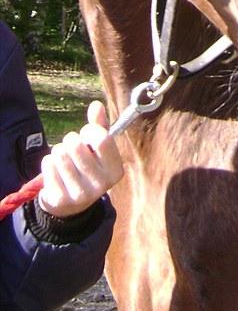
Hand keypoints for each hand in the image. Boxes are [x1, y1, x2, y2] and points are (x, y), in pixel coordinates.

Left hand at [38, 100, 123, 218]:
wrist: (71, 205)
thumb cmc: (87, 167)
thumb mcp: (98, 150)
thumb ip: (99, 126)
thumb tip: (96, 105)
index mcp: (115, 170)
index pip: (102, 138)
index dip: (90, 131)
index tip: (87, 134)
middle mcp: (101, 184)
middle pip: (76, 144)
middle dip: (71, 140)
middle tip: (73, 149)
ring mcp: (80, 193)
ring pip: (60, 153)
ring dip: (58, 151)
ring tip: (64, 159)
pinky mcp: (60, 198)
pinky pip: (48, 165)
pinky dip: (48, 163)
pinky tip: (55, 171)